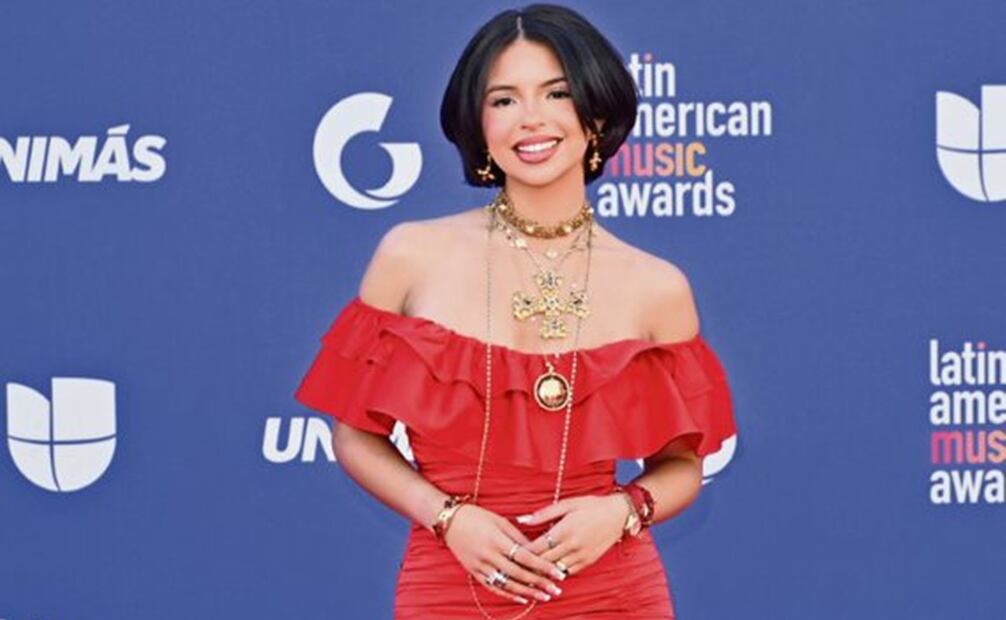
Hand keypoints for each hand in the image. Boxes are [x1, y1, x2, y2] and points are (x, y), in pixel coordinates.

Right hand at [442, 503, 564, 605]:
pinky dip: (509, 594)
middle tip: (557, 590)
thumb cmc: (477, 516)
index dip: (543, 566)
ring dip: (528, 592)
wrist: (449, 522)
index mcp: (497, 540)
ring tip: (544, 596)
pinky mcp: (474, 572)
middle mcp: (489, 555)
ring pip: (508, 584)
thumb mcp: (500, 521)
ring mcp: (480, 566)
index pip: (525, 556)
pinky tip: (523, 598)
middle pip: (519, 573)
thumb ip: (518, 536)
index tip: (558, 573)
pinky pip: (494, 587)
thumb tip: (537, 550)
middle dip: (540, 583)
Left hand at [518, 494, 630, 576]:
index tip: (511, 551)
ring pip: (554, 570)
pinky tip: (547, 570)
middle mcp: (572, 546)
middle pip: (543, 561)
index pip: (537, 547)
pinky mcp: (588, 562)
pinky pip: (567, 573)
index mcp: (565, 530)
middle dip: (528, 563)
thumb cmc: (592, 506)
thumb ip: (543, 514)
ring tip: (528, 569)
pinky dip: (555, 572)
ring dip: (541, 570)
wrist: (619, 515)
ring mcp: (581, 556)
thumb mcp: (567, 504)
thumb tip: (522, 519)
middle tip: (515, 562)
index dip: (523, 551)